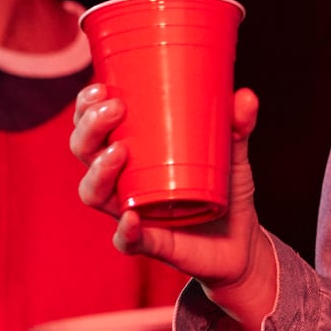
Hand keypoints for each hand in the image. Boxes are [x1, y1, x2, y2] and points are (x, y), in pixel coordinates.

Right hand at [70, 84, 279, 330]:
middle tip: (114, 109)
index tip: (99, 86)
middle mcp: (122, 182)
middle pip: (85, 152)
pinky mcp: (150, 243)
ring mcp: (131, 212)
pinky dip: (126, 229)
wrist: (242, 243)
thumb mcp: (233, 153)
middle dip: (89, 128)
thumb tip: (245, 97)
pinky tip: (131, 217)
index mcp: (132, 153)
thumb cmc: (225, 189)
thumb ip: (237, 125)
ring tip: (118, 151)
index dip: (86, 108)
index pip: (94, 126)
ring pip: (94, 193)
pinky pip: (126, 239)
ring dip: (99, 170)